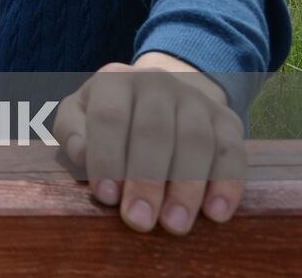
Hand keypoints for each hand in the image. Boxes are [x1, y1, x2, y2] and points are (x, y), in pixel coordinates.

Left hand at [52, 53, 245, 234]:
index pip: (109, 117)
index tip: (106, 197)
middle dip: (146, 181)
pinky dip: (227, 185)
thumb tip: (82, 154)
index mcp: (114, 80)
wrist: (160, 92)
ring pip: (196, 142)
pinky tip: (215, 214)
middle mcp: (156, 83)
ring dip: (186, 188)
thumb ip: (71, 132)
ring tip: (174, 224)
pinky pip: (232, 152)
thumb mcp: (78, 114)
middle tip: (139, 221)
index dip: (107, 158)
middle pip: (154, 132)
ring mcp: (195, 99)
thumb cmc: (109, 116)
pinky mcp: (227, 119)